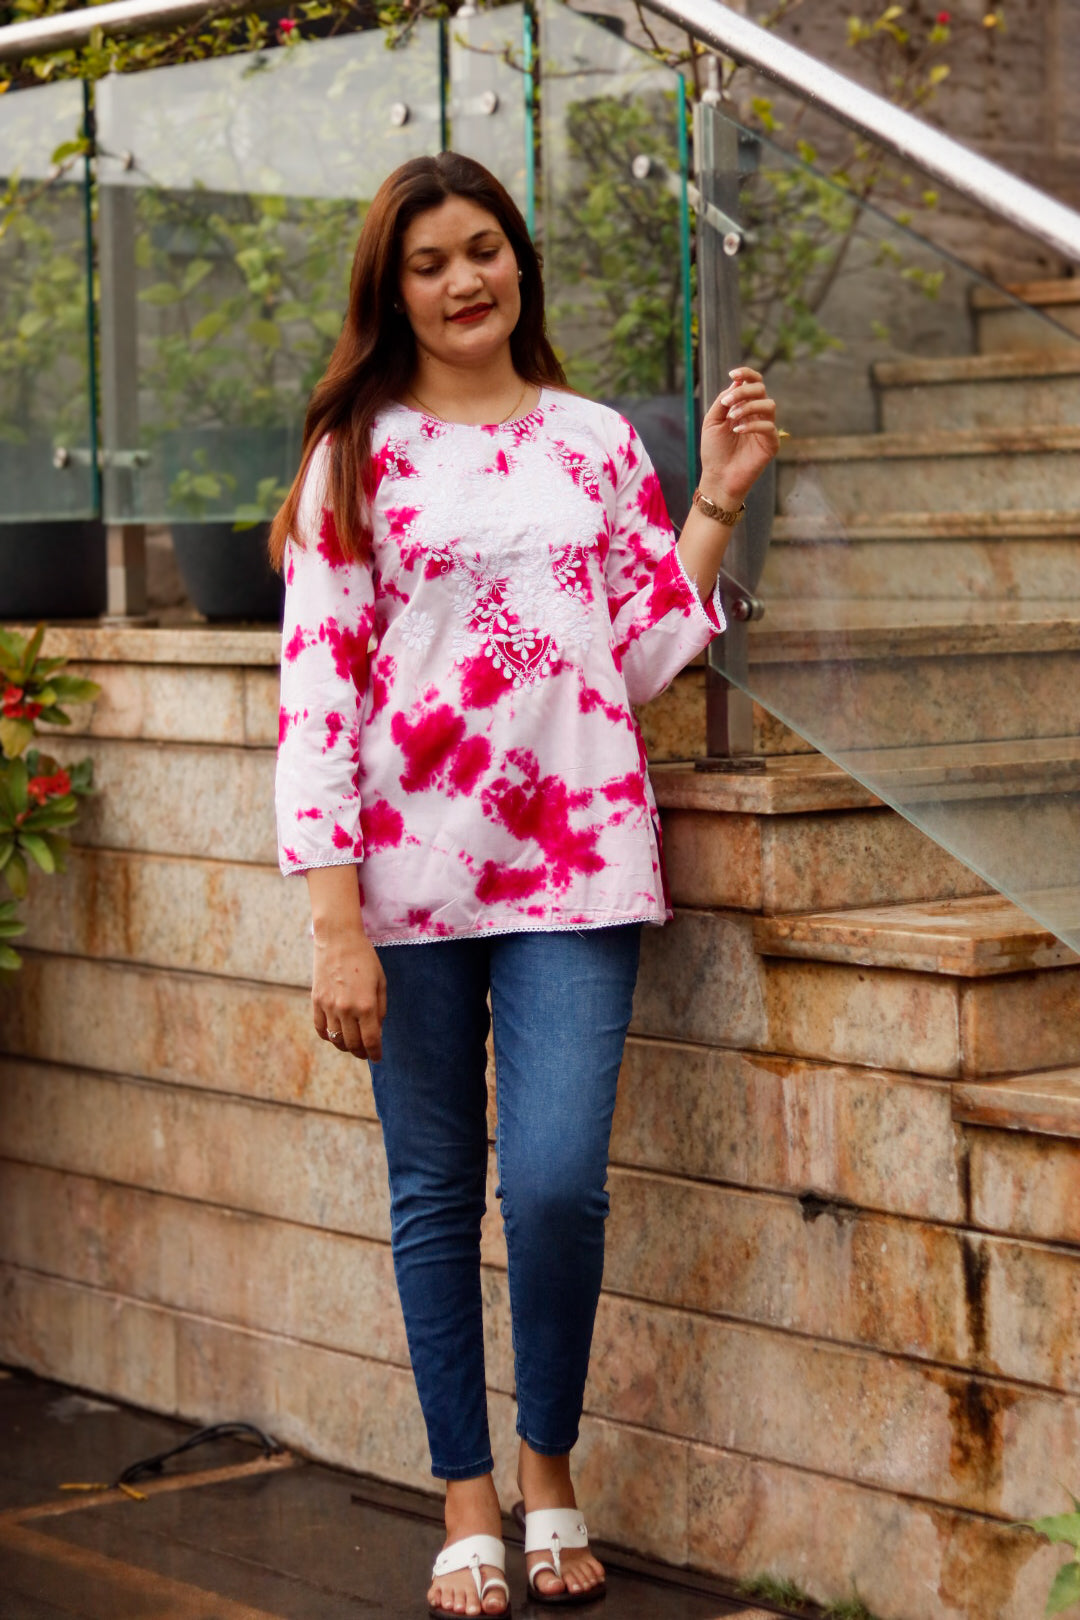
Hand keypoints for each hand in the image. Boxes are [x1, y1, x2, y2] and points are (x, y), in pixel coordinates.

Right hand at [311, 918, 386, 1061]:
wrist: (338, 939)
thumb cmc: (364, 959)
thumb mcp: (380, 982)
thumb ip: (380, 1009)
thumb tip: (376, 1031)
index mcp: (366, 1005)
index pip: (370, 1040)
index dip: (375, 1053)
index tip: (377, 1057)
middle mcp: (346, 1009)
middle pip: (352, 1044)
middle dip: (361, 1052)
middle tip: (366, 1053)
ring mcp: (328, 1006)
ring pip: (335, 1039)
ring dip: (345, 1046)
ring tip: (352, 1045)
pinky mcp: (316, 1001)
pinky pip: (320, 1028)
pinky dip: (327, 1037)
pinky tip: (335, 1035)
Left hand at [699, 366, 779, 505]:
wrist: (718, 477)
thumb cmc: (714, 451)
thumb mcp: (712, 421)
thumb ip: (723, 401)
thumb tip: (736, 381)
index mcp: (744, 406)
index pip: (753, 383)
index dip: (746, 374)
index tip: (733, 374)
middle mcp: (757, 414)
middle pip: (761, 390)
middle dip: (743, 391)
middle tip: (727, 404)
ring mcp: (765, 428)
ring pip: (769, 404)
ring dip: (748, 407)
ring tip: (732, 418)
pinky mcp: (771, 444)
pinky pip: (769, 427)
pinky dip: (753, 425)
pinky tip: (738, 430)